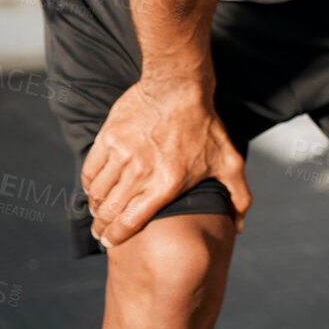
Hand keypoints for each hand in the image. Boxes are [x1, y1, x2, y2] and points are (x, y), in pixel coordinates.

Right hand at [82, 77, 251, 247]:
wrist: (179, 86)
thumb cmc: (205, 124)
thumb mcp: (228, 161)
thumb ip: (238, 196)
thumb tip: (240, 227)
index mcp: (166, 185)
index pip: (130, 222)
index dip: (115, 237)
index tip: (109, 242)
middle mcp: (141, 173)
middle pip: (109, 211)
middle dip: (101, 227)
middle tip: (100, 231)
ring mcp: (122, 155)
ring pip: (97, 192)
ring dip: (95, 205)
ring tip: (98, 209)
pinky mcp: (108, 138)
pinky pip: (90, 170)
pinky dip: (89, 183)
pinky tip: (94, 187)